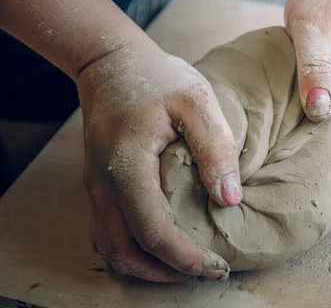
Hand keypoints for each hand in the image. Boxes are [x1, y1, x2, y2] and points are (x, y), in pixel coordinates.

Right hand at [78, 41, 242, 281]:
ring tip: (187, 265)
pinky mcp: (99, 185)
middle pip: (125, 252)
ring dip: (147, 266)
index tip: (217, 264)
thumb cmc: (157, 78)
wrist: (112, 64)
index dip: (185, 257)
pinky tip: (162, 246)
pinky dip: (133, 250)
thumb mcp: (196, 101)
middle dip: (166, 272)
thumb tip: (230, 198)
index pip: (152, 231)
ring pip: (111, 248)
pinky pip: (107, 232)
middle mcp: (103, 185)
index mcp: (127, 166)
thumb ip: (214, 148)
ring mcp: (96, 187)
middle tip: (208, 270)